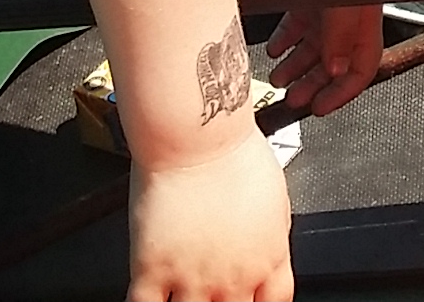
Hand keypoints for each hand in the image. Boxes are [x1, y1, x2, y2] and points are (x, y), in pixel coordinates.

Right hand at [129, 131, 292, 301]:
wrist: (197, 137)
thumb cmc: (235, 153)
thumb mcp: (276, 200)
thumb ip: (269, 236)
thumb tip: (265, 247)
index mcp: (267, 259)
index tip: (248, 300)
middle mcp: (233, 277)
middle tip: (209, 292)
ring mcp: (192, 278)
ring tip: (180, 293)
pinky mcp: (152, 270)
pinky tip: (148, 297)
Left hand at [266, 5, 382, 115]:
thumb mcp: (344, 4)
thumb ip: (340, 35)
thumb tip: (336, 69)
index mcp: (365, 23)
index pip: (362, 68)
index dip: (341, 93)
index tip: (320, 108)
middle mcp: (348, 17)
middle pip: (333, 61)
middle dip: (312, 84)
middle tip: (293, 100)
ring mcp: (328, 5)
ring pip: (312, 45)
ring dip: (295, 66)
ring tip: (278, 80)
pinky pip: (295, 23)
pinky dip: (283, 40)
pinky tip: (274, 49)